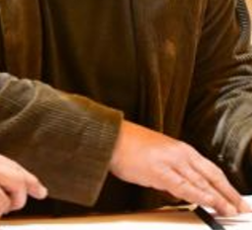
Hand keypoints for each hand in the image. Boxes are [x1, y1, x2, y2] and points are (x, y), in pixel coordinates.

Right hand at [109, 120, 249, 215]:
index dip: (226, 186)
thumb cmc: (129, 146)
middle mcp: (180, 153)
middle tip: (242, 208)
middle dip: (229, 194)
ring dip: (218, 198)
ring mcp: (171, 161)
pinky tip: (209, 203)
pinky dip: (199, 195)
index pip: (211, 169)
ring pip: (201, 183)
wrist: (110, 138)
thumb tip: (183, 191)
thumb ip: (173, 173)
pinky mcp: (160, 171)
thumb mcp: (158, 157)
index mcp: (181, 149)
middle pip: (212, 176)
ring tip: (231, 211)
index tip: (236, 198)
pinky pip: (184, 186)